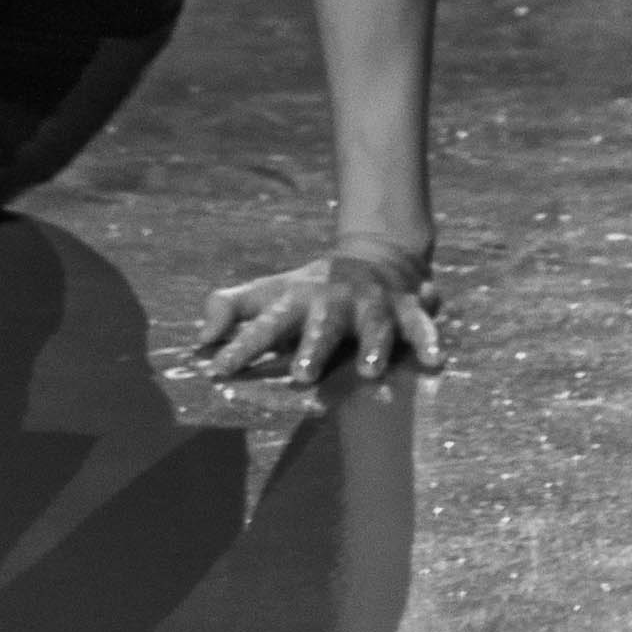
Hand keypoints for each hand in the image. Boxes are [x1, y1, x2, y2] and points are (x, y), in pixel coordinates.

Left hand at [188, 247, 442, 385]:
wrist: (378, 254)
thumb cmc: (311, 291)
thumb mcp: (270, 294)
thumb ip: (230, 311)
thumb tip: (197, 341)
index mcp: (298, 299)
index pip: (263, 324)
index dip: (240, 346)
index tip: (216, 371)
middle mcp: (336, 299)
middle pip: (323, 323)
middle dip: (314, 348)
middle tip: (302, 376)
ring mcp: (374, 303)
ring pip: (374, 325)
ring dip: (372, 345)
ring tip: (370, 372)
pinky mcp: (408, 308)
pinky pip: (421, 324)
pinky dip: (428, 339)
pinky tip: (435, 361)